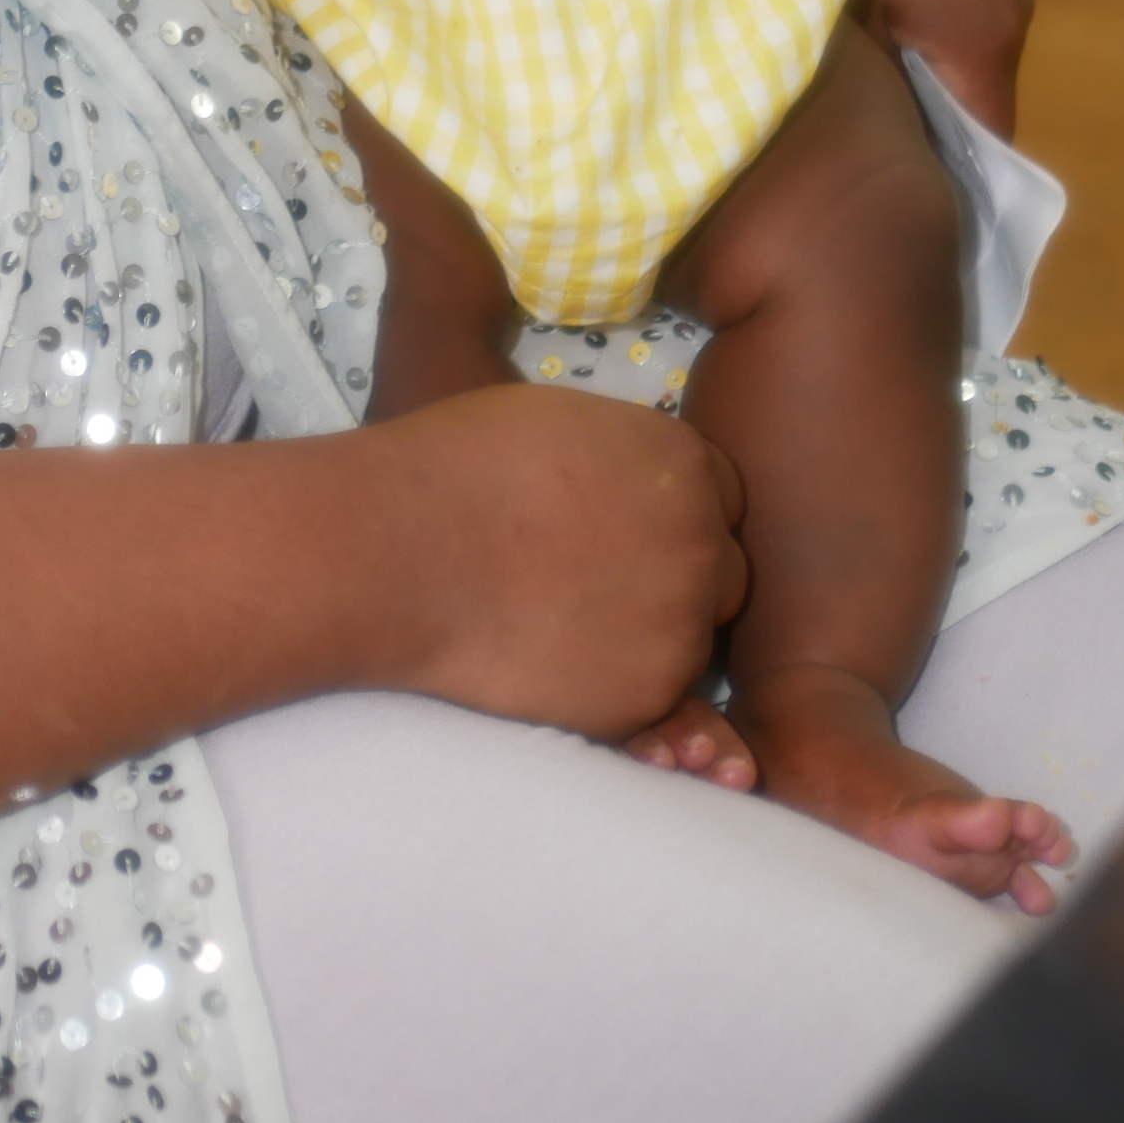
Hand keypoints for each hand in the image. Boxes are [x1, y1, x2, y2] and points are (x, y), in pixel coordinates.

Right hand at [358, 385, 748, 738]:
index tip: (626, 530)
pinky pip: (650, 698)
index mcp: (682, 463)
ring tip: (563, 627)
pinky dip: (612, 688)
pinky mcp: (645, 697)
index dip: (674, 518)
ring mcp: (680, 626)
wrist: (401, 550)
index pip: (722, 499)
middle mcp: (701, 544)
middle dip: (675, 581)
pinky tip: (550, 662)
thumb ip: (624, 458)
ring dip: (646, 640)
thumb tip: (628, 488)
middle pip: (721, 574)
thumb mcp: (562, 423)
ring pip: (689, 643)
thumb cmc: (458, 467)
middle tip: (596, 585)